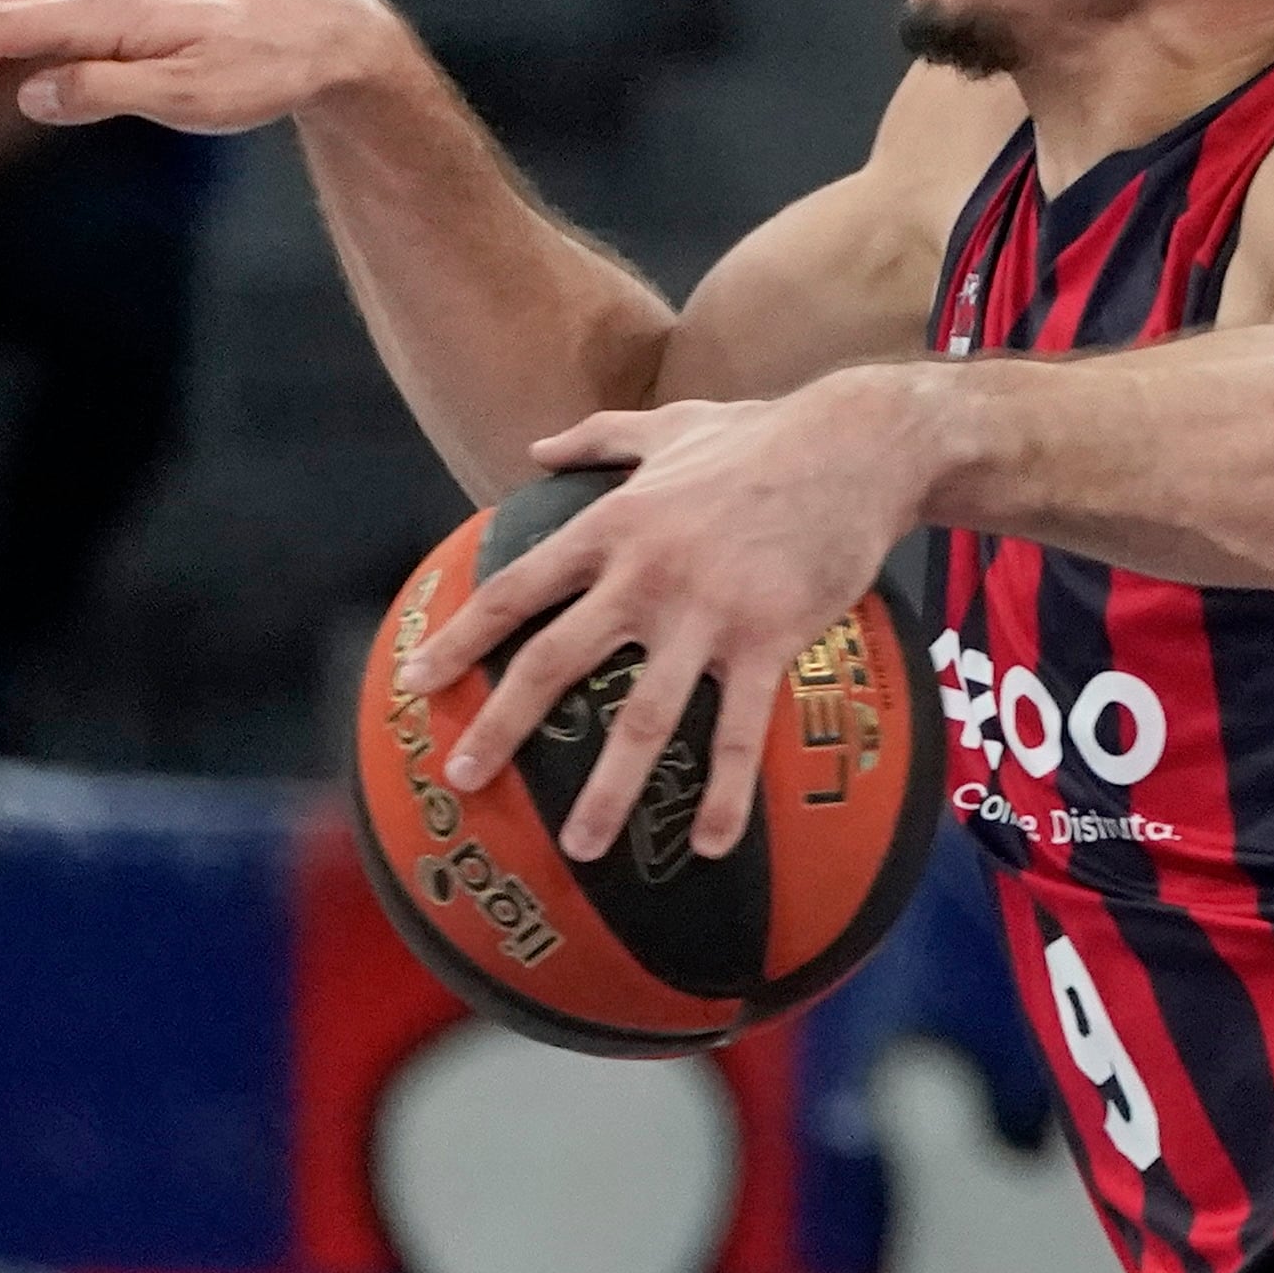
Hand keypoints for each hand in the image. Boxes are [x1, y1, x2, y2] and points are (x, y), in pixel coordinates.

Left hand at [395, 378, 925, 863]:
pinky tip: (708, 843)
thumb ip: (599, 437)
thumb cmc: (766, 433)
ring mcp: (707, 613)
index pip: (514, 591)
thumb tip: (537, 446)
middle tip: (461, 780)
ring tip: (580, 849)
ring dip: (607, 791)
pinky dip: (723, 794)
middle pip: (553, 662)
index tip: (414, 683)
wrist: (860, 445)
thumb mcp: (671, 424)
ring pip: (643, 718)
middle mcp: (645, 575)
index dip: (459, 640)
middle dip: (501, 727)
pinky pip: (738, 731)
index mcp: (612, 526)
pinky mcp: (768, 639)